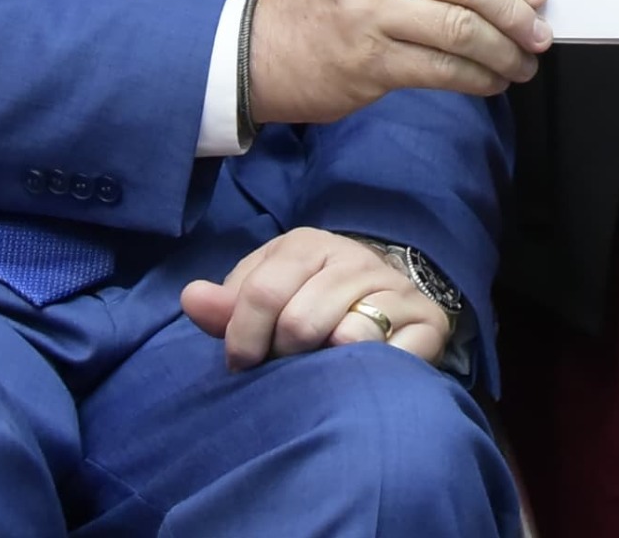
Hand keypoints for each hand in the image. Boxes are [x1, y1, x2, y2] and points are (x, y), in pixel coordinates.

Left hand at [178, 228, 453, 368]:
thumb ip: (227, 306)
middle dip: (285, 355)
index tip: (242, 362)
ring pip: (346, 338)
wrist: (385, 298)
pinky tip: (358, 371)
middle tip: (287, 363)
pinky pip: (391, 356)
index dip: (244, 336)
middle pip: (300, 322)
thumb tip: (191, 299)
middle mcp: (353, 259)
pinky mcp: (427, 321)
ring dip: (325, 365)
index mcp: (306, 246)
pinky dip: (368, 371)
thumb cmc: (308, 301)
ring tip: (321, 366)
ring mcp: (393, 288)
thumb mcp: (265, 296)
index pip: (262, 292)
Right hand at [246, 0, 550, 121]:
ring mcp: (369, 14)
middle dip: (514, 11)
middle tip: (539, 33)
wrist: (263, 50)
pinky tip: (491, 83)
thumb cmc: (328, 2)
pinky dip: (477, 78)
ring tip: (522, 64)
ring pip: (459, 28)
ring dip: (502, 51)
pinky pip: (441, 69)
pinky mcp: (369, 63)